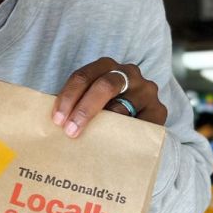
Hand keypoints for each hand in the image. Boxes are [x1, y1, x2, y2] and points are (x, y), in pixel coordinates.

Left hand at [52, 57, 166, 137]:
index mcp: (107, 66)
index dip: (69, 96)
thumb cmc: (106, 110)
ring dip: (104, 126)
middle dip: (84, 109)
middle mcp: (129, 73)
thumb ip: (75, 105)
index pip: (84, 76)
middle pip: (105, 85)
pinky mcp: (159, 110)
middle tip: (70, 131)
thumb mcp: (90, 101)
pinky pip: (140, 125)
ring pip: (122, 108)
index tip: (57, 119)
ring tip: (90, 141)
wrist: (138, 122)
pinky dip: (125, 135)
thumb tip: (52, 122)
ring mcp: (146, 90)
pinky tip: (113, 146)